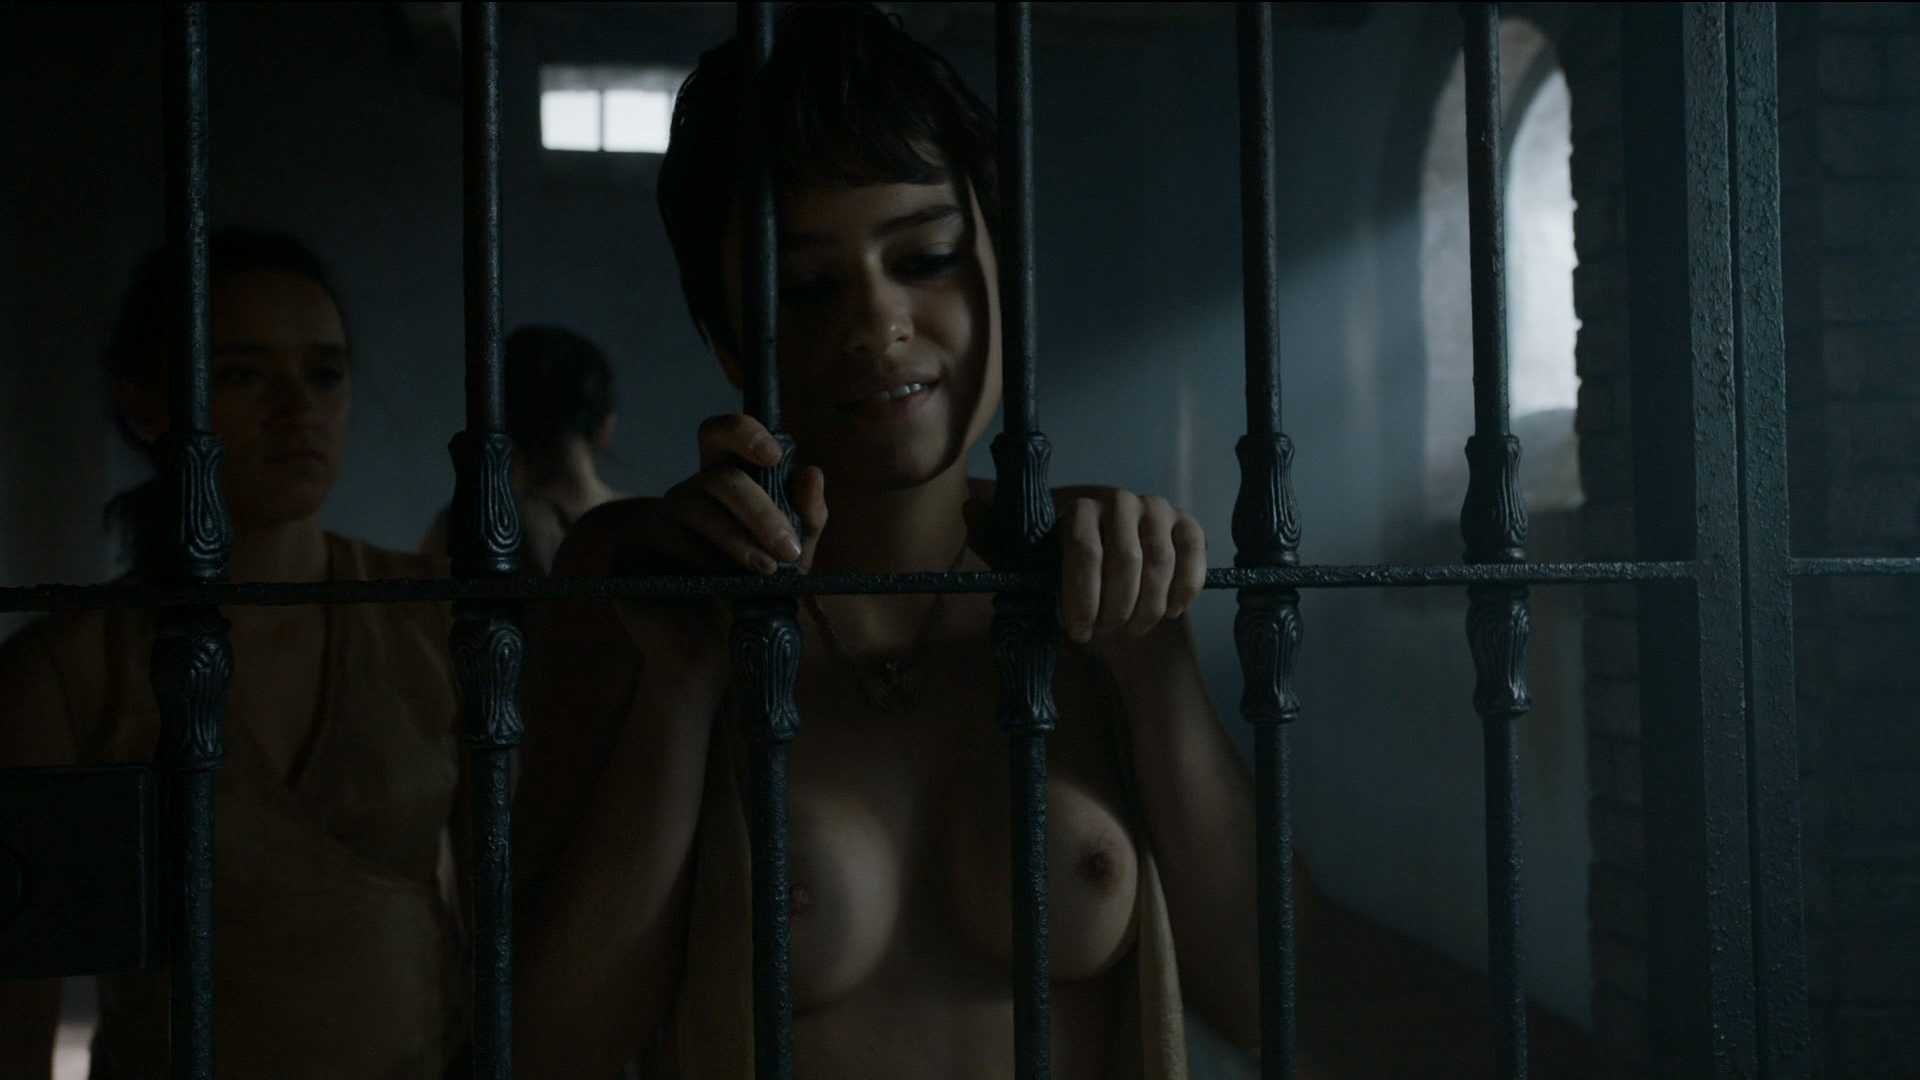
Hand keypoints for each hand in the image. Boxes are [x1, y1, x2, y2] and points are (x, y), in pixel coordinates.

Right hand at [569, 414, 827, 672]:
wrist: (713, 659)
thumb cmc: (752, 603)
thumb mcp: (792, 561)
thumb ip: (806, 519)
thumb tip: (811, 473)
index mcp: (722, 487)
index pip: (723, 436)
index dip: (744, 433)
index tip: (774, 456)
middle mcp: (686, 496)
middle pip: (718, 476)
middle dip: (759, 510)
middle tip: (787, 549)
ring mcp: (654, 520)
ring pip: (695, 507)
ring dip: (737, 540)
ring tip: (765, 573)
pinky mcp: (629, 550)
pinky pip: (666, 540)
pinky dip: (701, 561)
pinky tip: (720, 585)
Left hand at [967, 486, 1207, 648]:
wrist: (1126, 621)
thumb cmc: (1075, 599)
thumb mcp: (1031, 575)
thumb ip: (1000, 543)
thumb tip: (969, 507)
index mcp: (1079, 508)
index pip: (1082, 550)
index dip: (1082, 597)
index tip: (1077, 631)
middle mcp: (1120, 500)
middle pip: (1125, 560)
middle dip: (1116, 607)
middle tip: (1107, 632)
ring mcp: (1158, 510)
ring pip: (1158, 565)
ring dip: (1145, 608)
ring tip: (1131, 629)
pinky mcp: (1189, 527)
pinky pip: (1191, 559)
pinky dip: (1180, 593)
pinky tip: (1167, 614)